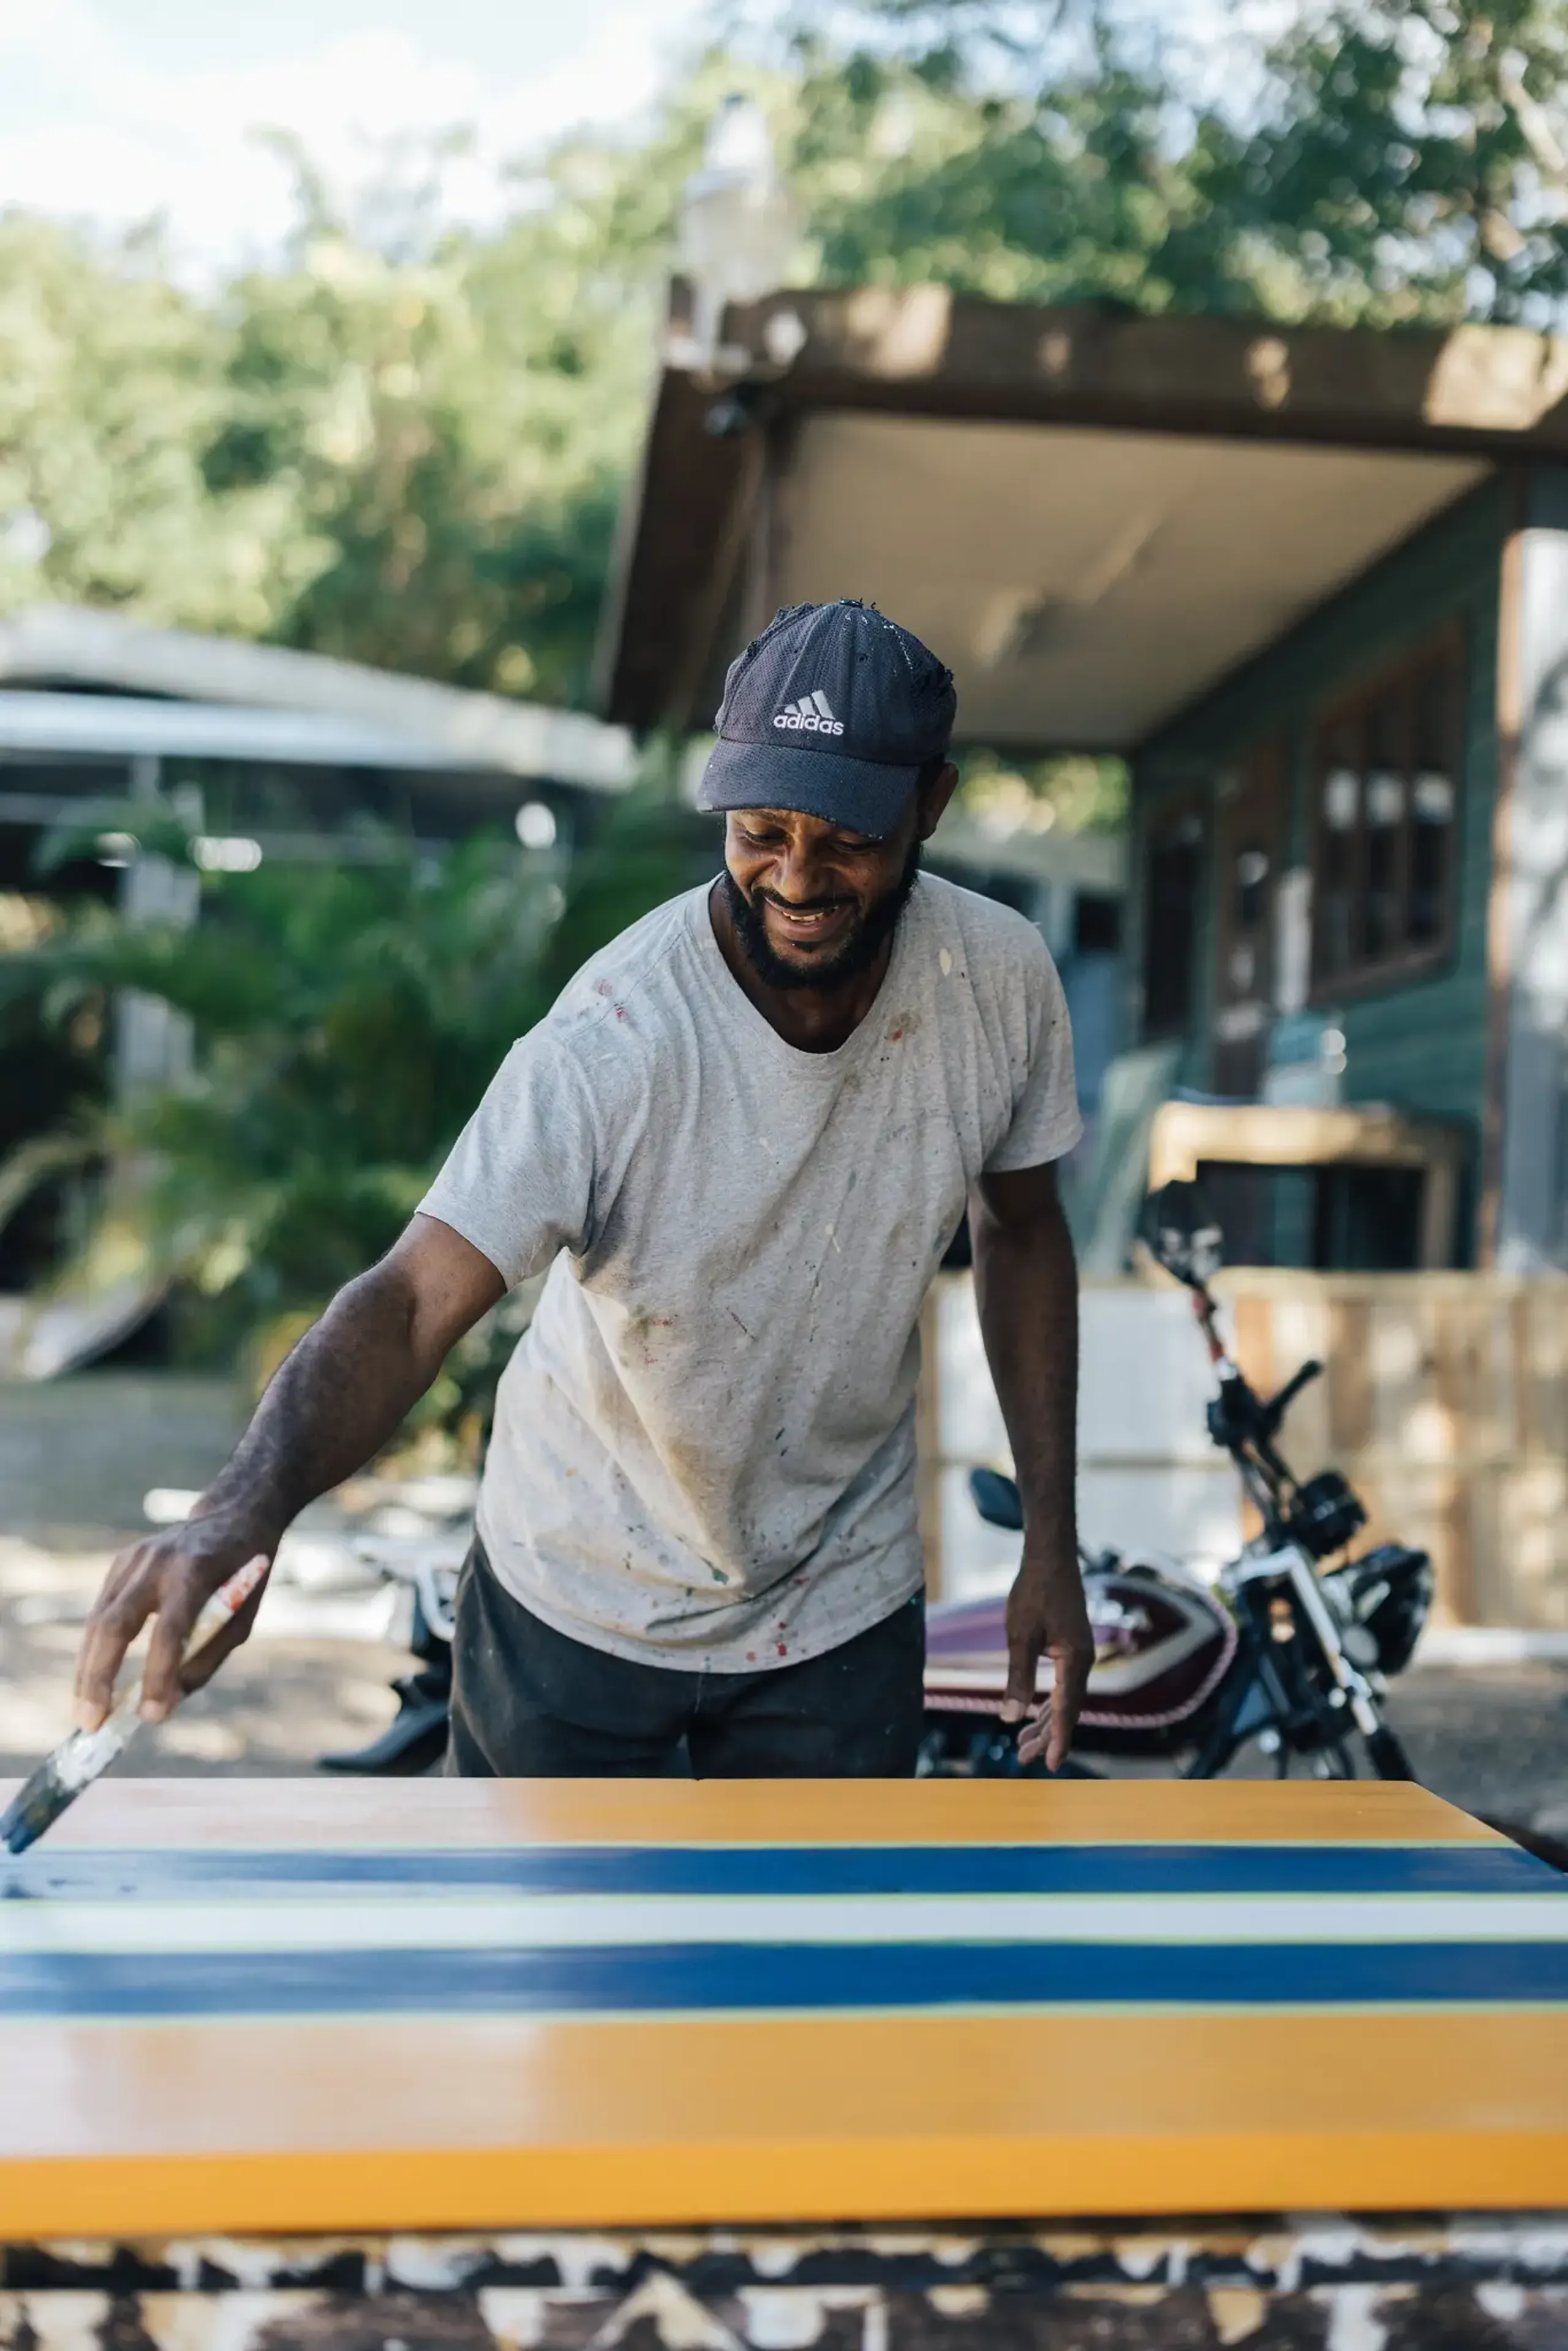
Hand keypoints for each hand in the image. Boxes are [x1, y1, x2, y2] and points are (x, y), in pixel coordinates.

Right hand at [74, 1518, 273, 1729]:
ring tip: (86, 1714)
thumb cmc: (245, 1572)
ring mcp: (133, 1559)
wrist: (233, 1514)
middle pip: (115, 1623)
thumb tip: (167, 1701)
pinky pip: (102, 1612)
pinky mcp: (120, 1563)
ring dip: (88, 1670)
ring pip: (99, 1620)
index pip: (170, 1629)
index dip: (158, 1674)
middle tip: (91, 1723)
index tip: (151, 1716)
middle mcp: (157, 1562)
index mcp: (196, 1571)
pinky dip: (95, 1649)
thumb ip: (206, 1657)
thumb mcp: (243, 1616)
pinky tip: (92, 1681)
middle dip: (99, 1676)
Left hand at [1000, 1541, 1093, 1773]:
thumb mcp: (1019, 1636)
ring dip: (1045, 1721)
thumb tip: (1010, 1718)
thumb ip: (1018, 1679)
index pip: (1066, 1710)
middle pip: (1067, 1709)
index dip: (1056, 1739)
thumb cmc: (1033, 1593)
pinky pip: (1063, 1685)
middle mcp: (1083, 1661)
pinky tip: (1035, 1714)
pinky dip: (1049, 1702)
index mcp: (1074, 1660)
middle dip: (1046, 1735)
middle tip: (1024, 1758)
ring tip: (1024, 1745)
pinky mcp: (1072, 1647)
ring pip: (1065, 1699)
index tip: (1049, 1764)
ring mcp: (1079, 1654)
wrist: (1050, 1558)